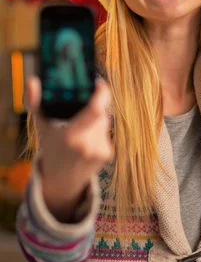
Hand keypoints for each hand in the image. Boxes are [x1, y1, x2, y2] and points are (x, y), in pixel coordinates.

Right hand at [25, 76, 112, 221]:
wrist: (62, 180)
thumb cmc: (51, 148)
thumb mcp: (42, 127)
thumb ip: (36, 103)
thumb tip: (31, 82)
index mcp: (71, 136)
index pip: (96, 110)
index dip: (102, 94)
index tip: (99, 83)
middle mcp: (87, 144)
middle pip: (101, 112)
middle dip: (95, 105)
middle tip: (82, 108)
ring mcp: (99, 150)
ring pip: (105, 121)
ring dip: (97, 118)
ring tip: (80, 128)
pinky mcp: (107, 154)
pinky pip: (106, 132)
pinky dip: (99, 130)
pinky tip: (87, 140)